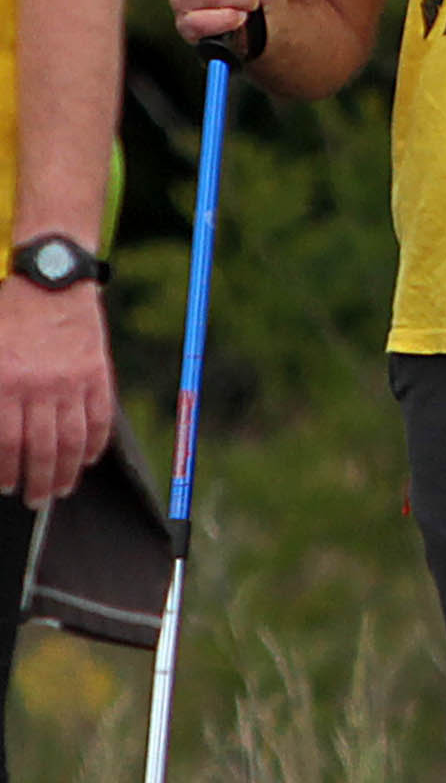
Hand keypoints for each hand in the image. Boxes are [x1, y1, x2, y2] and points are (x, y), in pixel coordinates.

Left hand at [0, 279, 114, 508]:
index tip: (5, 486)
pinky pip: (99, 419)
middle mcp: (39, 386)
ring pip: (71, 441)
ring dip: (65, 472)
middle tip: (35, 500)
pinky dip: (95, 444)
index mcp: (5, 382)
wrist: (49, 281)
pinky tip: (86, 459)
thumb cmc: (7, 317)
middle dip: (37, 482)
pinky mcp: (97, 374)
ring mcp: (72, 381)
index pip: (7, 443)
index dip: (6, 471)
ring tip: (60, 489)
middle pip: (40, 449)